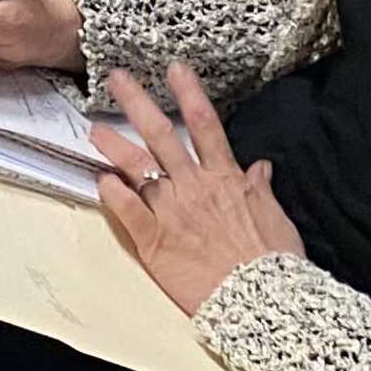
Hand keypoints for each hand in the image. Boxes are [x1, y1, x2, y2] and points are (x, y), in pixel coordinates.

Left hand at [92, 60, 305, 314]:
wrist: (263, 302)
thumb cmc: (274, 263)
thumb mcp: (276, 220)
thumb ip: (261, 190)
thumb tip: (261, 168)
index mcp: (226, 180)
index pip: (205, 125)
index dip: (189, 93)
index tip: (175, 68)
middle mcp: (194, 188)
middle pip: (161, 135)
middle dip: (137, 102)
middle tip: (116, 78)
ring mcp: (170, 211)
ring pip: (136, 167)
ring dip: (113, 145)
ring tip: (93, 130)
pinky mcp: (153, 239)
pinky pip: (125, 209)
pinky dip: (111, 192)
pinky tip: (100, 179)